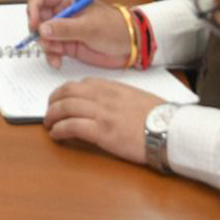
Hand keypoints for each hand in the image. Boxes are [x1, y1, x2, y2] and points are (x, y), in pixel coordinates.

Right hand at [28, 0, 131, 68]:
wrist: (131, 46)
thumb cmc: (115, 28)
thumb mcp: (90, 26)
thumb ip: (65, 28)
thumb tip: (42, 29)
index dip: (33, 8)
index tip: (34, 23)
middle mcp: (63, 13)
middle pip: (38, 17)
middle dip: (38, 31)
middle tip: (44, 41)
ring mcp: (64, 30)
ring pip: (43, 36)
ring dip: (45, 46)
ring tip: (55, 53)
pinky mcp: (67, 45)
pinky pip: (52, 49)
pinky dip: (51, 56)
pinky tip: (57, 62)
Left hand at [43, 79, 163, 165]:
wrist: (171, 130)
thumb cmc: (159, 116)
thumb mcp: (135, 97)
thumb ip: (117, 96)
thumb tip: (106, 102)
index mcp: (111, 87)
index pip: (80, 84)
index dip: (65, 92)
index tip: (61, 99)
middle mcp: (102, 96)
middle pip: (66, 93)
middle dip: (53, 102)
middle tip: (48, 110)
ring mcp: (101, 113)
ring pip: (64, 108)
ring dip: (51, 116)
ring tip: (48, 124)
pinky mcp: (101, 131)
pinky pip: (71, 126)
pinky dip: (59, 130)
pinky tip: (56, 135)